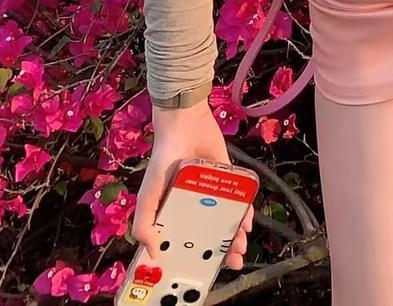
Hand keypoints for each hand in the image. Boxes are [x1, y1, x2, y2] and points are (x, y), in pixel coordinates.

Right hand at [132, 103, 254, 272]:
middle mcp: (195, 204)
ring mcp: (212, 190)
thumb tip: (152, 253)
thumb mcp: (148, 193)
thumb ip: (144, 223)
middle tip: (232, 261)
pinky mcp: (226, 176)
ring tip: (240, 245)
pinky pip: (239, 196)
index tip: (205, 271)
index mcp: (175, 211)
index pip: (187, 240)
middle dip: (221, 249)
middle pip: (210, 232)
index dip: (195, 257)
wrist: (184, 122)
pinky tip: (247, 221)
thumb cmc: (163, 159)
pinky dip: (245, 209)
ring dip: (235, 233)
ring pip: (227, 217)